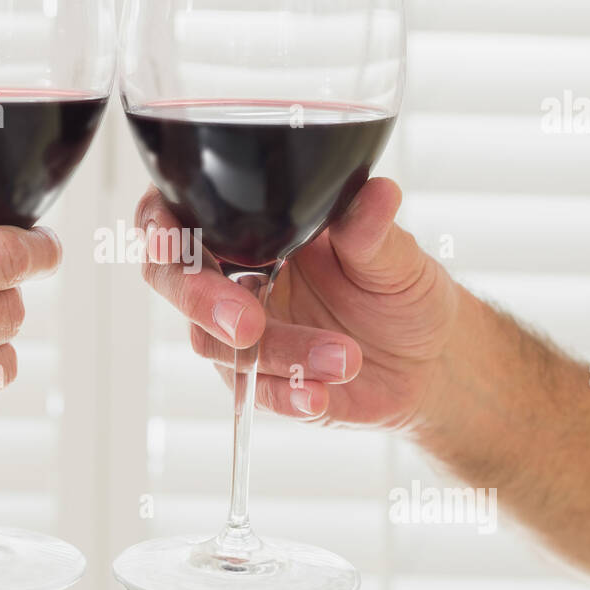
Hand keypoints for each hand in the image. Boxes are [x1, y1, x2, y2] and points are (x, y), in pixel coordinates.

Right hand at [137, 178, 458, 428]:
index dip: (160, 225)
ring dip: (278, 351)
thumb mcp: (395, 257)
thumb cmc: (402, 293)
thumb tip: (378, 194)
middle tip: (247, 323)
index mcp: (251, 226)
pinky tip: (317, 395)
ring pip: (218, 342)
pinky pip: (253, 391)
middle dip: (199, 298)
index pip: (180, 213)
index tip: (173, 240)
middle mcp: (233, 275)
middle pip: (173, 279)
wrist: (429, 362)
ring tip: (346, 357)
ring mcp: (239, 332)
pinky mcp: (258, 381)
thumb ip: (372, 231)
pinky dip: (284, 394)